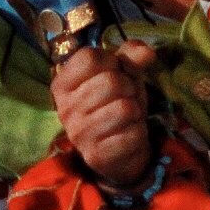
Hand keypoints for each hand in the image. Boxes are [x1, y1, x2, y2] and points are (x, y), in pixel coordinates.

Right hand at [51, 41, 157, 186]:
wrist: (121, 150)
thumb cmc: (116, 103)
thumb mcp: (122, 74)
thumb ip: (130, 56)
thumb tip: (147, 53)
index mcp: (63, 85)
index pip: (89, 57)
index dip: (111, 61)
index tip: (113, 73)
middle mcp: (65, 109)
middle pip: (111, 81)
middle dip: (128, 87)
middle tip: (124, 98)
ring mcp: (79, 134)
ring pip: (125, 108)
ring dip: (135, 111)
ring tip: (126, 118)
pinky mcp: (96, 156)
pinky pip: (133, 133)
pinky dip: (138, 132)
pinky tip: (127, 135)